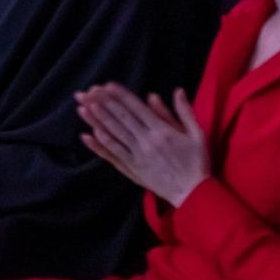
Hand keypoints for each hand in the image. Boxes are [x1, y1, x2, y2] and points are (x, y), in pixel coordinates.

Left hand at [76, 82, 207, 206]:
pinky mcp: (132, 169)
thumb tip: (176, 90)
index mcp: (162, 131)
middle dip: (102, 103)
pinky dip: (99, 145)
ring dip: (96, 120)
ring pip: (113, 134)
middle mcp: (146, 141)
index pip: (136, 108)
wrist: (194, 194)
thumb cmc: (197, 162)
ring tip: (82, 107)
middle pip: (120, 118)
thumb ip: (184, 112)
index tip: (106, 85)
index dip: (120, 96)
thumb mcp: (197, 134)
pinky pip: (113, 155)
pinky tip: (87, 135)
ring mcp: (137, 156)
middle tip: (86, 92)